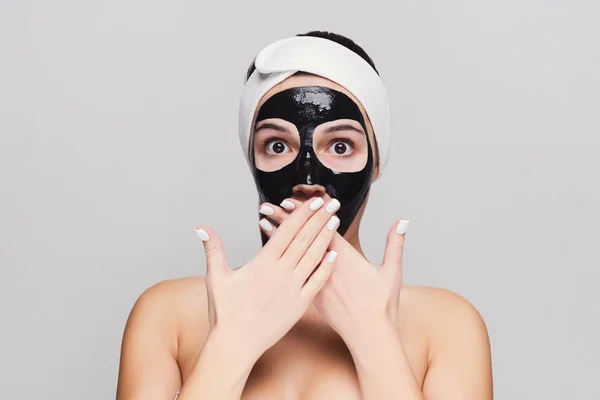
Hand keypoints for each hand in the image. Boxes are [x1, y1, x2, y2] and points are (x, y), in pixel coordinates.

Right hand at [193, 196, 340, 363]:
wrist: (235, 345)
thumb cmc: (224, 312)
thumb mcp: (216, 277)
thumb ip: (213, 249)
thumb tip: (201, 227)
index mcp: (263, 263)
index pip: (287, 231)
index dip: (302, 214)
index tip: (314, 201)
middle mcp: (281, 273)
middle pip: (304, 239)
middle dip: (319, 219)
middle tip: (332, 203)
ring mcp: (292, 289)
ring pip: (313, 257)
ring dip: (325, 238)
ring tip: (334, 221)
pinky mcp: (300, 304)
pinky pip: (317, 282)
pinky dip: (326, 267)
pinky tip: (334, 255)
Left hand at [261, 197, 408, 347]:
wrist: (369, 336)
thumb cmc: (381, 305)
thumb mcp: (392, 272)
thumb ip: (395, 244)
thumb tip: (403, 221)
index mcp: (343, 257)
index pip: (319, 228)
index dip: (304, 213)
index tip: (288, 201)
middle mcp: (326, 267)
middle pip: (301, 237)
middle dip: (283, 219)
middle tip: (267, 205)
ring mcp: (316, 281)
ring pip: (293, 253)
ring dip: (277, 236)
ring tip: (262, 221)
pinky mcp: (311, 294)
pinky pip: (292, 270)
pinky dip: (281, 258)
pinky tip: (270, 251)